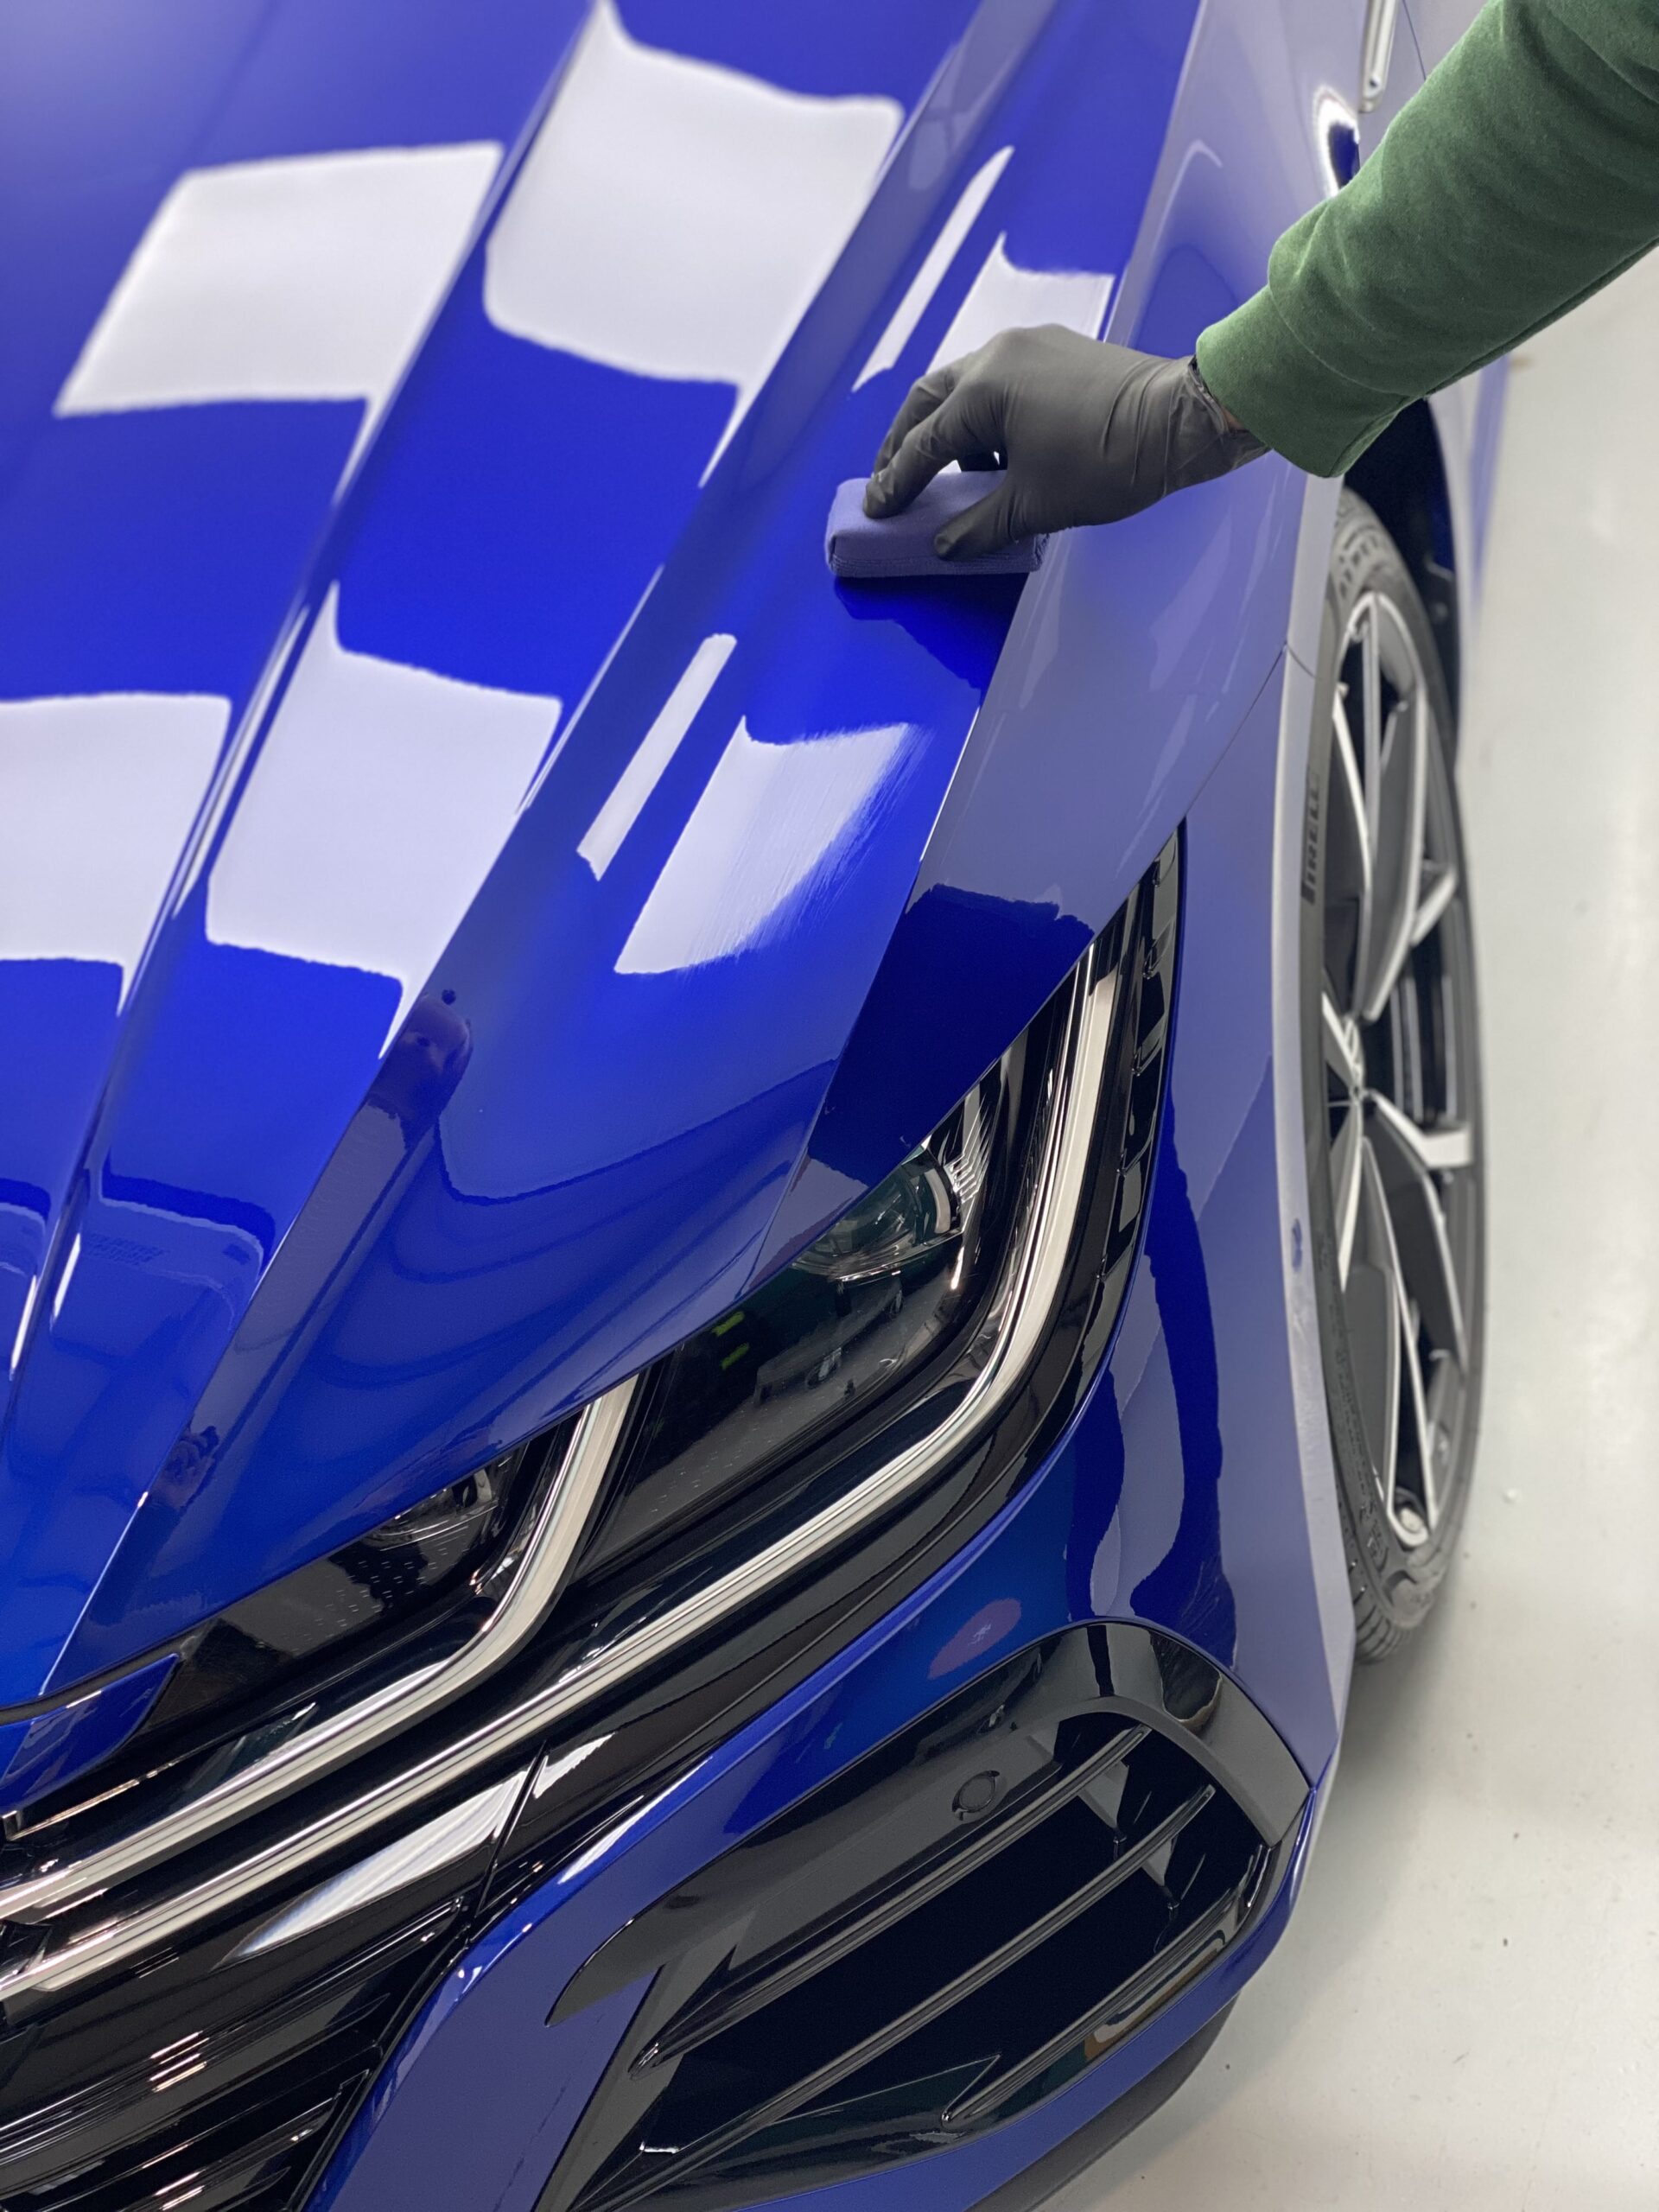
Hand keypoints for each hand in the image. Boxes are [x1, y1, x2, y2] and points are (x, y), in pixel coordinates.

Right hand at [864, 325, 1263, 558]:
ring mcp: (1027, 346)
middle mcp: (996, 356)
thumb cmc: (1106, 463)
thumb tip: (945, 546)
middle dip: (904, 443)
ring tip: (947, 473)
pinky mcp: (1055, 348)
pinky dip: (984, 413)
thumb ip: (979, 527)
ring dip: (947, 426)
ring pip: (964, 384)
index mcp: (982, 392)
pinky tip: (995, 451)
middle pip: (928, 400)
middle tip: (890, 480)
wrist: (1177, 421)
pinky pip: (1000, 378)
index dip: (896, 483)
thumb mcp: (1034, 506)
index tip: (877, 509)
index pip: (923, 445)